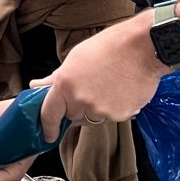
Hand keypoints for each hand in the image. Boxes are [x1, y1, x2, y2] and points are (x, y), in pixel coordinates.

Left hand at [31, 15, 163, 140]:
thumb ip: (55, 78)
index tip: (48, 134)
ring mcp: (100, 110)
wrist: (143, 46)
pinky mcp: (119, 115)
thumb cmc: (110, 47)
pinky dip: (114, 108)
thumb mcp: (76, 57)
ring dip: (97, 108)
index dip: (47, 127)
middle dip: (78, 107)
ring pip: (93, 117)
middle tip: (91, 87)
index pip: (49, 114)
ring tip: (109, 84)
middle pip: (73, 116)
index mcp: (65, 84)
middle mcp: (80, 100)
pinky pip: (111, 117)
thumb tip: (36, 86)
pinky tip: (121, 90)